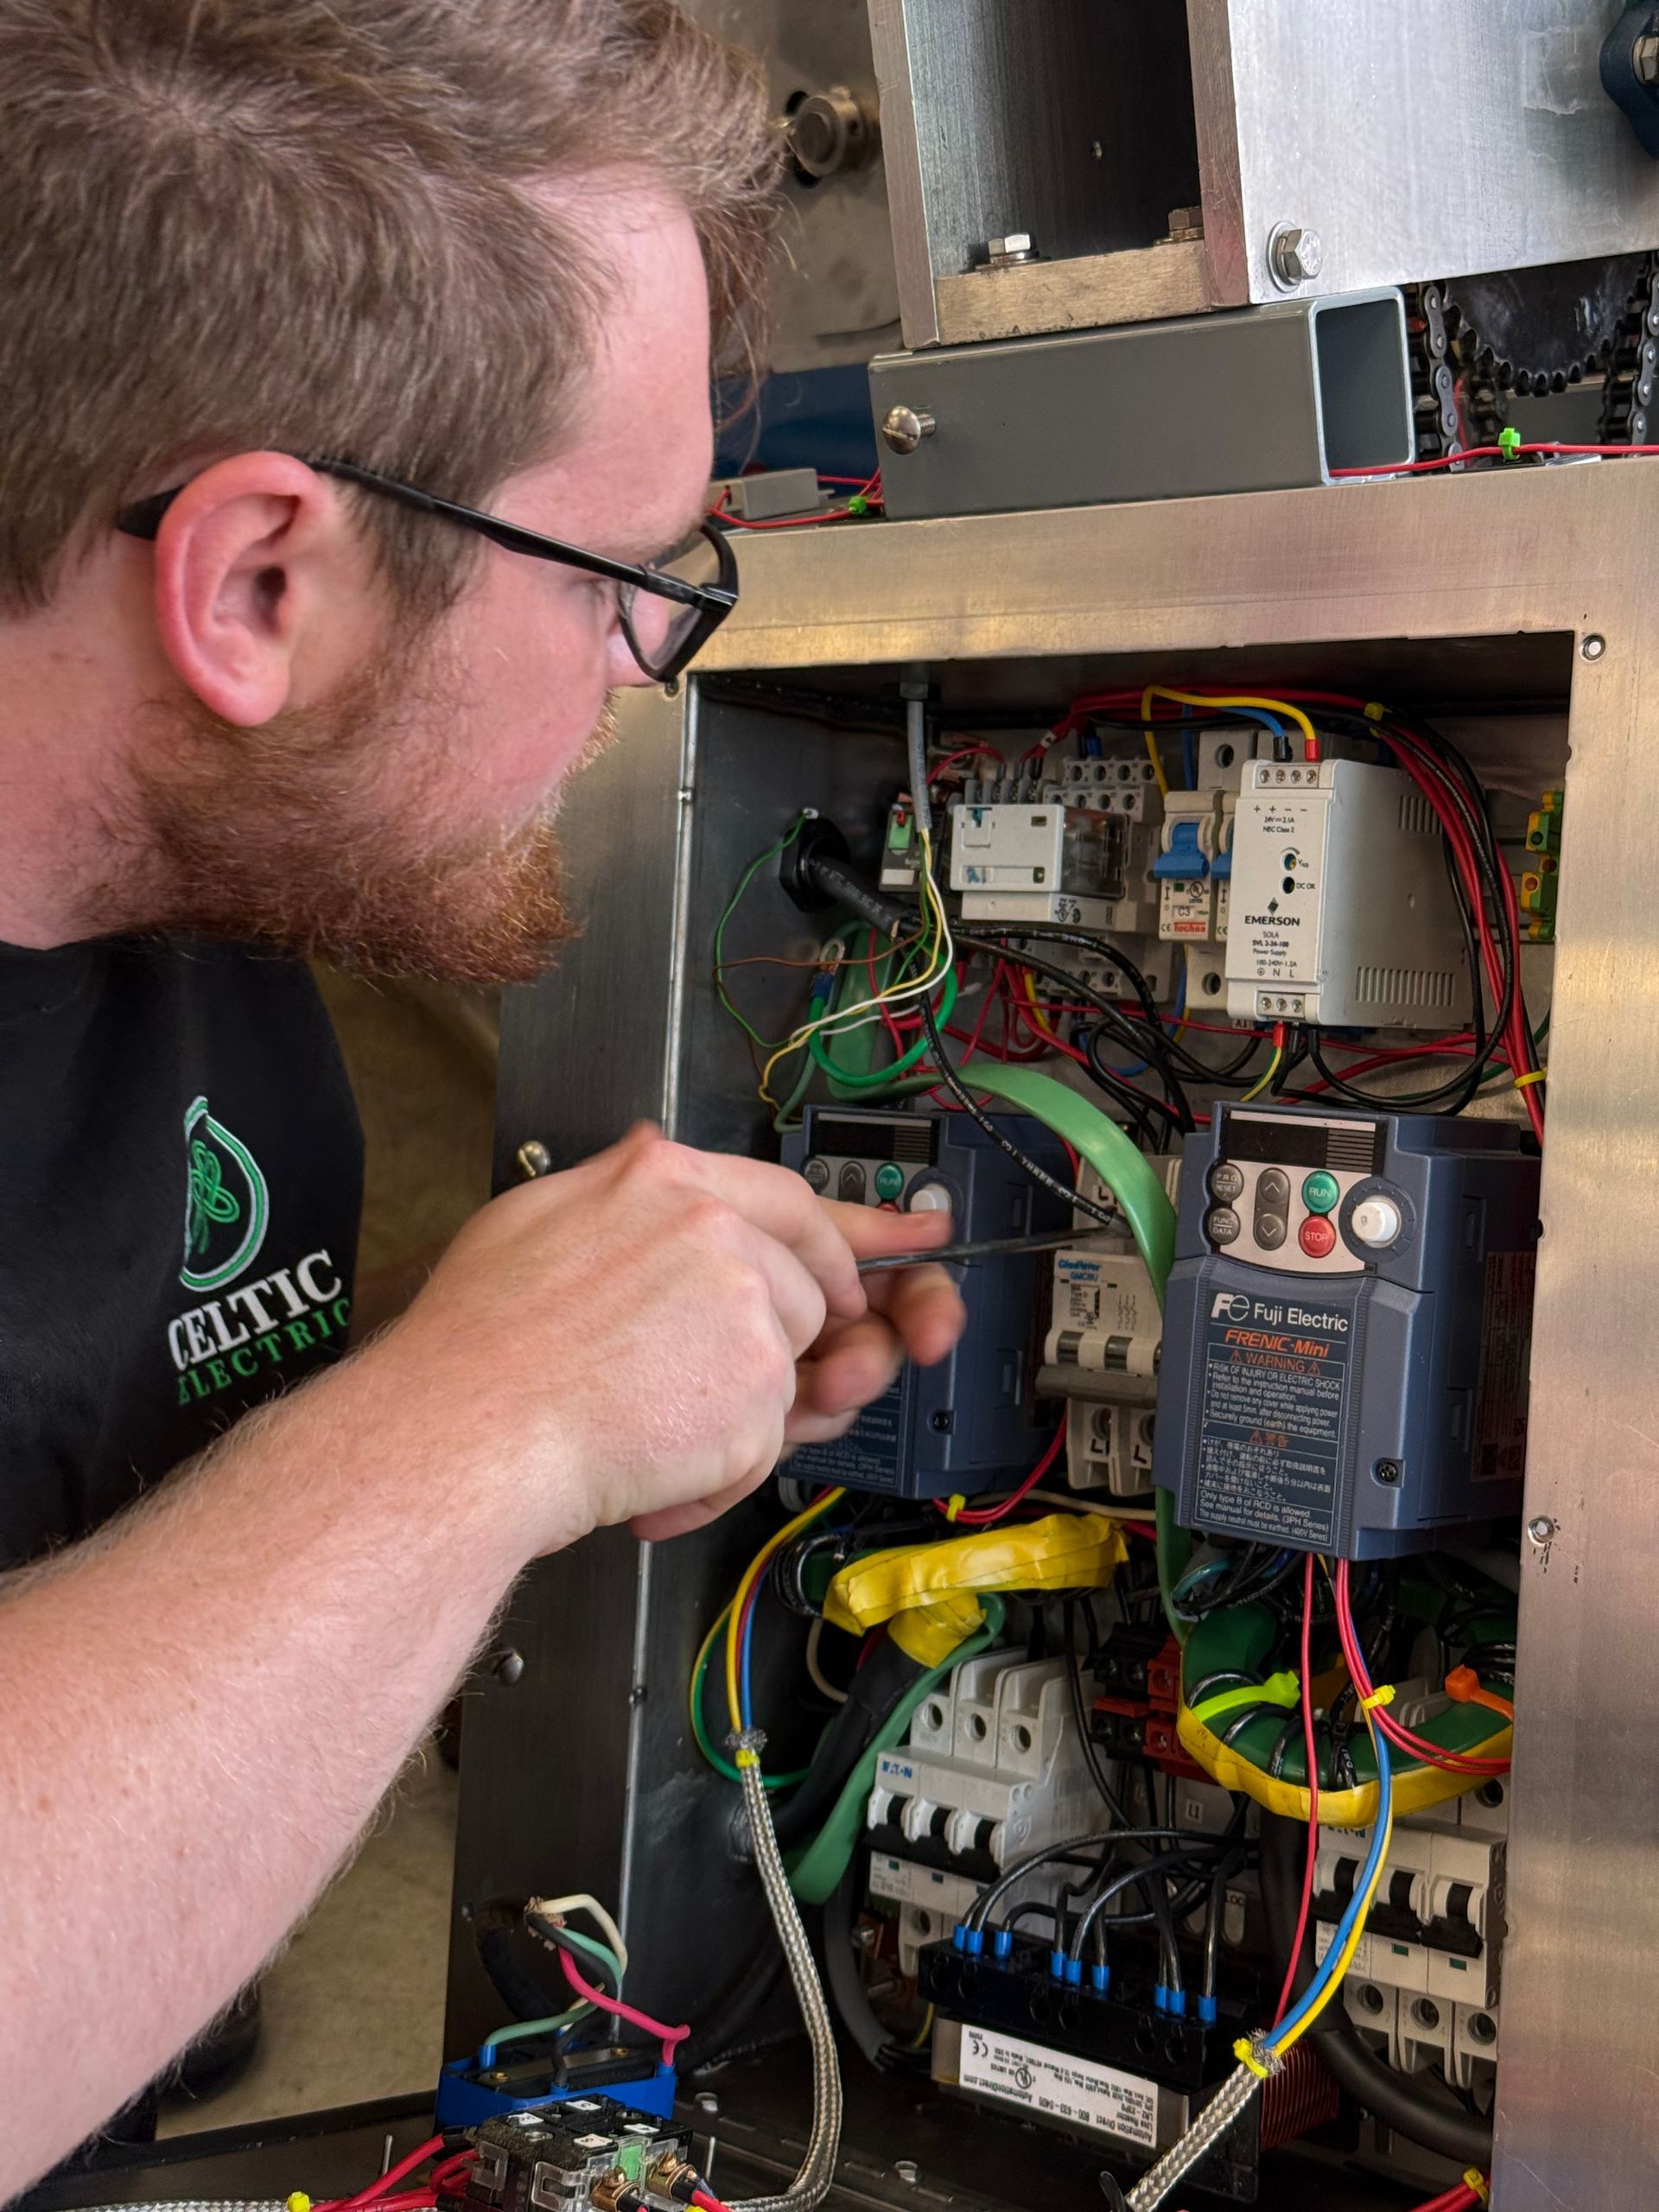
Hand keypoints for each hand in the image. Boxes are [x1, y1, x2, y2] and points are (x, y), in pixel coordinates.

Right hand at [379, 1126, 963, 1553]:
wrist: (464, 1433)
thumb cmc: (478, 1347)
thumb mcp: (539, 1221)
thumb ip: (619, 1198)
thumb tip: (655, 1169)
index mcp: (662, 1177)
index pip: (787, 1197)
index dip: (849, 1233)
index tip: (910, 1241)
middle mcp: (716, 1229)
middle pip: (797, 1294)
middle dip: (762, 1355)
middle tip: (695, 1391)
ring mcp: (746, 1307)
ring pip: (783, 1374)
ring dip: (724, 1422)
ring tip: (637, 1430)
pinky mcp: (759, 1387)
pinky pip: (763, 1444)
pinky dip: (712, 1477)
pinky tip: (646, 1473)